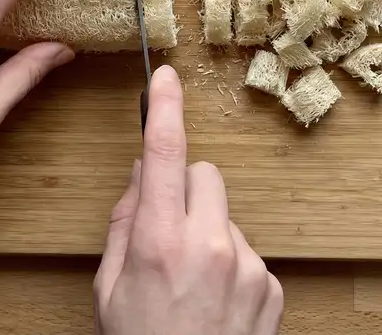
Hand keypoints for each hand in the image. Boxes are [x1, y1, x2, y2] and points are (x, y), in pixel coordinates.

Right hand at [94, 65, 283, 334]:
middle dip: (186, 188)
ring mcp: (247, 265)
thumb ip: (124, 222)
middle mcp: (210, 244)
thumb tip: (144, 174)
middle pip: (206, 174)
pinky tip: (216, 303)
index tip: (165, 77)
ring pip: (226, 215)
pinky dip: (232, 266)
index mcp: (159, 242)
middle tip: (169, 228)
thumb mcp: (109, 289)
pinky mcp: (272, 285)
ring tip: (193, 284)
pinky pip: (248, 251)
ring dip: (209, 233)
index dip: (165, 108)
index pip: (166, 153)